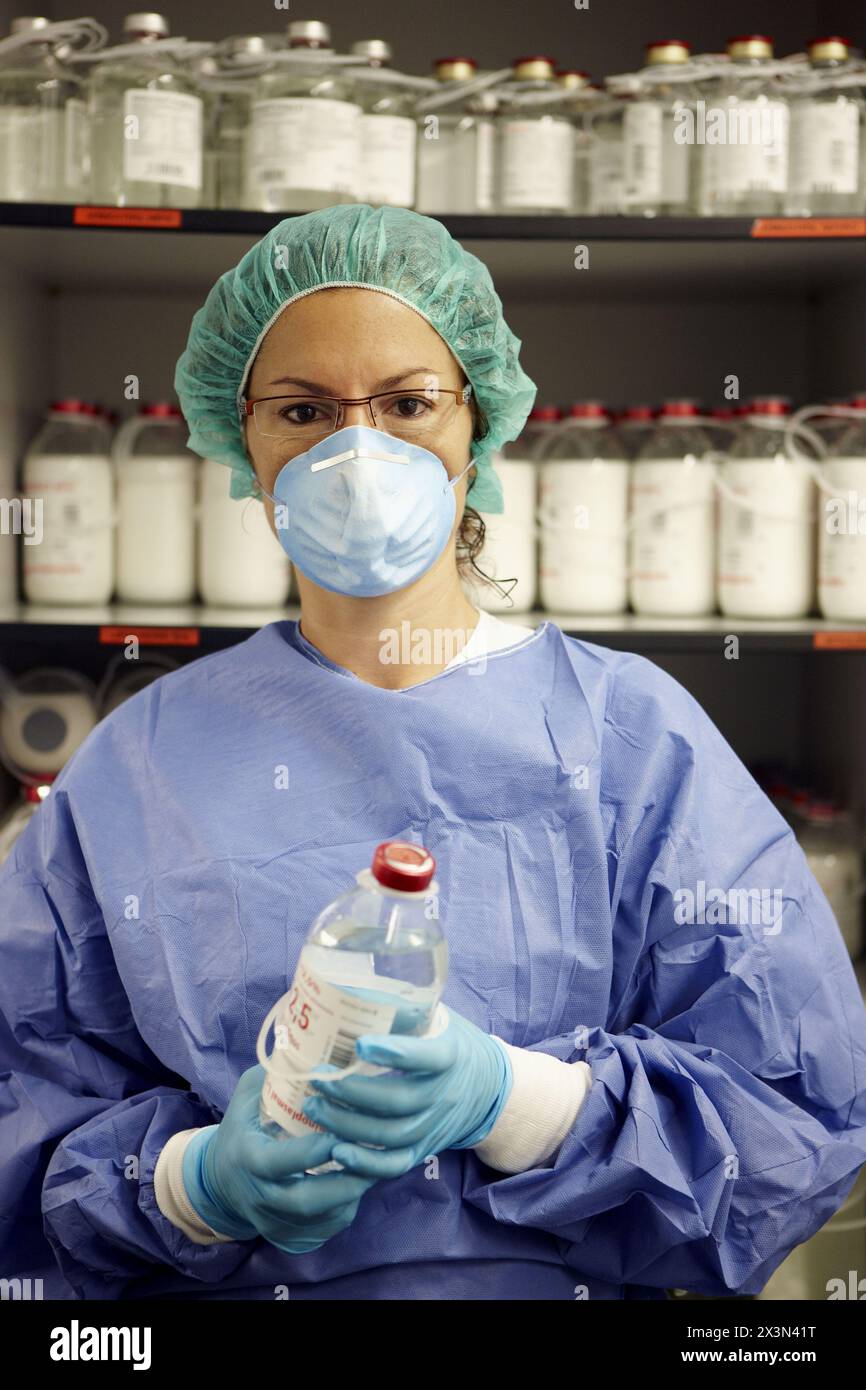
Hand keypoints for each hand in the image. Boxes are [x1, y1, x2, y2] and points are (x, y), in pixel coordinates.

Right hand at [182, 1064, 377, 1253]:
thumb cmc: (244, 1126)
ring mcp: (273, 1223)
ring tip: (380, 1165)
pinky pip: (326, 1229)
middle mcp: (258, 1198)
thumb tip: (317, 1042)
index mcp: (246, 1158)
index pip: (279, 1162)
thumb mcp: (250, 1093)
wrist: (219, 1181)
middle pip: (306, 1201)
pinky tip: (362, 1181)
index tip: (342, 1134)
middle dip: (345, 1181)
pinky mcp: (289, 1238)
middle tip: (376, 1155)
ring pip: (322, 1218)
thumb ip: (279, 1072)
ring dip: (353, 1194)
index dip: (312, 1153)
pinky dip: (347, 1207)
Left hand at [301, 1006, 511, 1179]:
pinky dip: (365, 1164)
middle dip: (354, 1094)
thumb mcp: (437, 1018)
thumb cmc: (450, 1042)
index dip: (395, 1053)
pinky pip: (395, 1165)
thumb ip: (403, 1010)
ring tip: (315, 1109)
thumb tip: (349, 989)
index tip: (360, 1045)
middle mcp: (444, 1094)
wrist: (488, 1089)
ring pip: (391, 1135)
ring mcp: (434, 1126)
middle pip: (399, 1101)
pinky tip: (336, 1150)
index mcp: (449, 1054)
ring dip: (349, 1125)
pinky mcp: (425, 1149)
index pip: (427, 1057)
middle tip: (319, 1081)